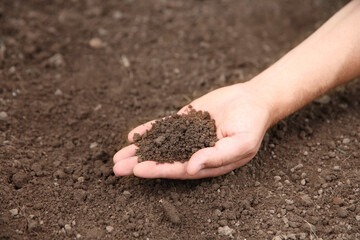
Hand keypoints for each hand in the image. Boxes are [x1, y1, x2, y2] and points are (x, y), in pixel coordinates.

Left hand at [113, 82, 271, 178]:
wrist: (251, 99)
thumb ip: (217, 156)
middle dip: (141, 164)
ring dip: (140, 150)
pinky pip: (165, 127)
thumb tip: (191, 168)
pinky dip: (149, 131)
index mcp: (207, 164)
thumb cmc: (251, 124)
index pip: (179, 169)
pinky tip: (133, 135)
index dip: (159, 170)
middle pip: (164, 160)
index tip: (139, 170)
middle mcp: (194, 152)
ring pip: (161, 145)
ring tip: (117, 156)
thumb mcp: (241, 143)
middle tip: (117, 168)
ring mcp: (188, 136)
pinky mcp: (185, 121)